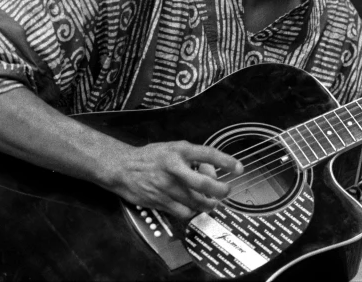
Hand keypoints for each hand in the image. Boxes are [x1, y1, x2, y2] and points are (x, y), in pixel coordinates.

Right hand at [105, 140, 242, 220]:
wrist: (123, 168)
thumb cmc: (152, 157)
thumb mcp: (173, 148)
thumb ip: (193, 157)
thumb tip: (213, 170)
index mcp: (179, 151)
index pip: (208, 154)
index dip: (225, 161)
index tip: (238, 168)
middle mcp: (174, 168)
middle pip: (204, 184)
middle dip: (220, 190)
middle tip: (226, 190)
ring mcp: (167, 187)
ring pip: (197, 202)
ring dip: (209, 204)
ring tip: (212, 201)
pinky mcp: (161, 202)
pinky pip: (184, 212)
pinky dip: (193, 211)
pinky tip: (193, 206)